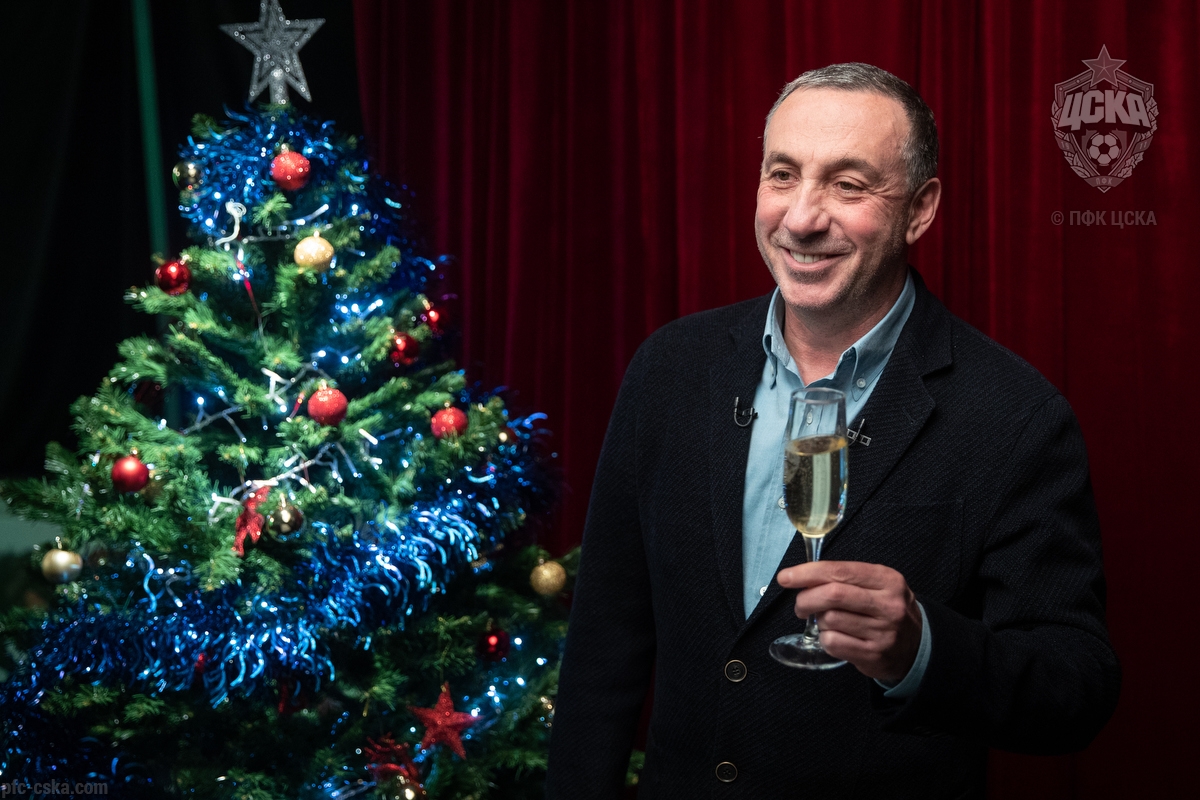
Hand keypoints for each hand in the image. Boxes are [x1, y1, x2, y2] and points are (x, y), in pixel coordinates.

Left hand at [776, 560, 921, 682]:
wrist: (917, 646)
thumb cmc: (886, 610)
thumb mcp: (877, 585)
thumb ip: (844, 578)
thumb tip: (801, 577)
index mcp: (887, 580)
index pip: (840, 571)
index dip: (807, 573)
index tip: (786, 577)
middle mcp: (888, 605)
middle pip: (832, 595)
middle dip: (806, 599)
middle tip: (800, 605)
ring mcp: (883, 632)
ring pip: (829, 620)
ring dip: (818, 621)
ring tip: (828, 621)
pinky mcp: (874, 654)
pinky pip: (833, 642)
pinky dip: (825, 638)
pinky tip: (836, 636)